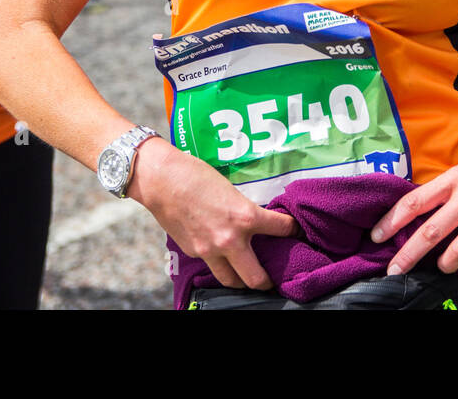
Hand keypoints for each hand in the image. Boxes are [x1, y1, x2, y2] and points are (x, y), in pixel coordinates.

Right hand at [129, 140, 296, 289]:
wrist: (162, 180)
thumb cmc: (197, 176)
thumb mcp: (232, 190)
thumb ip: (245, 210)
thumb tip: (256, 222)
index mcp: (246, 217)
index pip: (282, 229)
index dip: (293, 229)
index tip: (295, 231)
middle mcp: (230, 240)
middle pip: (257, 278)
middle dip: (268, 281)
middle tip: (273, 277)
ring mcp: (210, 250)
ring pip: (232, 281)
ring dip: (241, 279)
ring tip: (246, 273)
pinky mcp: (193, 252)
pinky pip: (212, 266)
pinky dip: (220, 264)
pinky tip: (222, 255)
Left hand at [372, 134, 457, 275]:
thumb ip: (446, 190)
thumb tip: (420, 211)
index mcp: (453, 179)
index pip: (414, 201)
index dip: (392, 220)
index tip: (376, 235)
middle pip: (431, 231)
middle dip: (409, 254)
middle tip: (394, 269)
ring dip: (443, 263)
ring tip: (439, 267)